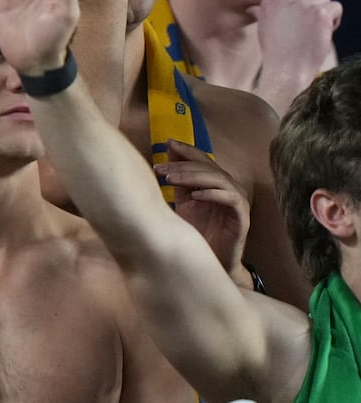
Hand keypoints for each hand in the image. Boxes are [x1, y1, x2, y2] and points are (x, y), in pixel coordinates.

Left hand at [157, 139, 250, 275]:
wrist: (212, 259)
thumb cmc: (198, 230)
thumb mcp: (184, 202)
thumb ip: (179, 181)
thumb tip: (166, 155)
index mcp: (216, 182)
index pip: (203, 159)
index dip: (187, 150)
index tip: (168, 143)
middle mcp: (229, 187)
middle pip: (208, 167)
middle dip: (182, 165)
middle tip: (159, 168)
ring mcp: (238, 200)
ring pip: (218, 179)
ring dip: (192, 176)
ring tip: (170, 179)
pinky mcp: (242, 216)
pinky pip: (230, 199)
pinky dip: (212, 194)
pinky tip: (195, 196)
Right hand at [254, 0, 340, 111]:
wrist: (287, 69)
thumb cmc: (276, 52)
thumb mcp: (264, 28)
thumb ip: (261, 13)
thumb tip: (252, 9)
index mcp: (269, 1)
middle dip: (314, 7)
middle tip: (306, 28)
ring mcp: (303, 5)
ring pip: (324, 0)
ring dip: (325, 14)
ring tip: (313, 32)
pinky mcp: (320, 13)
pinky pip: (335, 7)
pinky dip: (335, 19)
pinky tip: (324, 33)